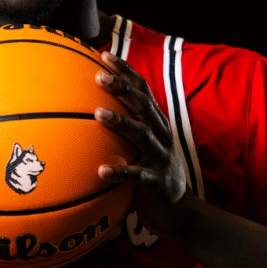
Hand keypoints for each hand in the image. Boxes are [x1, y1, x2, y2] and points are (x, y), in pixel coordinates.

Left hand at [94, 51, 189, 236]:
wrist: (180, 213)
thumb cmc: (151, 174)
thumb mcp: (140, 148)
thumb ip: (123, 130)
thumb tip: (86, 112)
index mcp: (156, 123)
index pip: (142, 90)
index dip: (126, 71)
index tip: (104, 55)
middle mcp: (161, 135)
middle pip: (142, 104)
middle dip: (122, 87)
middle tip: (98, 76)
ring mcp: (161, 158)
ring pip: (142, 134)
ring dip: (120, 122)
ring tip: (98, 113)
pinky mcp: (157, 183)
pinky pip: (138, 176)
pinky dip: (121, 172)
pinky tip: (101, 171)